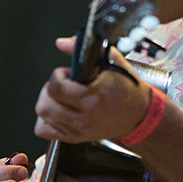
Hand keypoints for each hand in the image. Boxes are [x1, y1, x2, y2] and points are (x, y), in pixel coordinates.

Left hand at [33, 37, 149, 143]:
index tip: (68, 74)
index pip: (56, 88)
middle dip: (50, 90)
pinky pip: (45, 130)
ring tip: (63, 97)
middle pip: (44, 105)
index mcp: (93, 98)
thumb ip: (84, 49)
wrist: (139, 115)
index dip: (58, 76)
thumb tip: (63, 43)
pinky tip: (59, 111)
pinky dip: (47, 119)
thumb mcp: (112, 62)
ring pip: (43, 116)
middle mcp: (84, 118)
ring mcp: (79, 131)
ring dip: (48, 103)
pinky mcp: (75, 138)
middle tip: (63, 85)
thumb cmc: (127, 90)